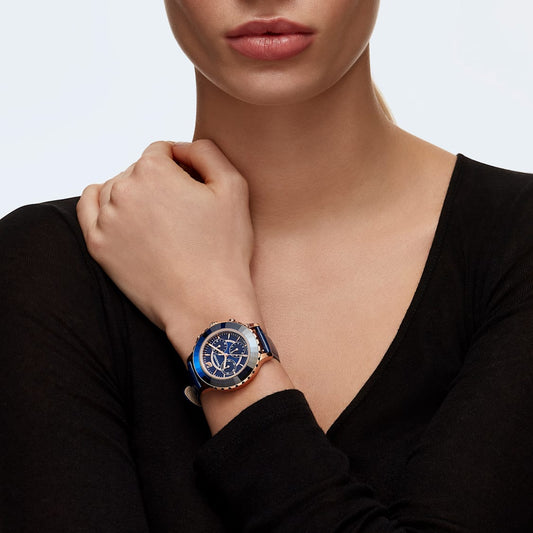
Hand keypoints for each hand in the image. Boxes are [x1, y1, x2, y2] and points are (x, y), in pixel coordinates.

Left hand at [77, 140, 262, 360]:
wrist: (204, 303)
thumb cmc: (223, 250)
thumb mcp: (233, 186)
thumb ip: (206, 151)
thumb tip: (181, 149)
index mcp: (153, 171)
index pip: (162, 151)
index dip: (182, 167)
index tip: (194, 190)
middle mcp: (123, 189)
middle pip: (138, 170)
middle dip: (159, 183)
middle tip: (183, 212)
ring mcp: (106, 219)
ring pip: (116, 189)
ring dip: (136, 196)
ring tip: (161, 222)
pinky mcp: (98, 246)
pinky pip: (89, 209)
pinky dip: (104, 204)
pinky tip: (122, 213)